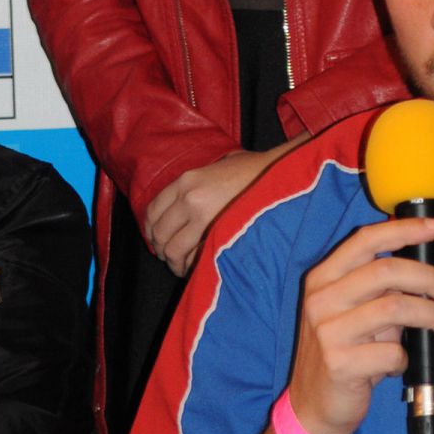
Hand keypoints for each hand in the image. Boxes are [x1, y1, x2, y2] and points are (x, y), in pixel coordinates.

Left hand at [145, 140, 304, 275]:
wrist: (282, 174)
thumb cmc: (256, 170)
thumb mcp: (220, 166)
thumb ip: (199, 183)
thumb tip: (186, 204)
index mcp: (186, 180)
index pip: (152, 210)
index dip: (151, 229)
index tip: (157, 238)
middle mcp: (188, 197)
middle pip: (159, 232)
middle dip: (162, 249)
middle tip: (171, 256)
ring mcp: (202, 215)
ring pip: (172, 248)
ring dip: (174, 261)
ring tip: (182, 266)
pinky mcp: (217, 232)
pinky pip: (192, 256)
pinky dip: (190, 266)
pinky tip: (195, 267)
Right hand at [286, 217, 433, 433]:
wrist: (312, 405)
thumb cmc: (344, 351)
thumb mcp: (356, 311)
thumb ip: (388, 286)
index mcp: (323, 278)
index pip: (365, 240)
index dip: (403, 230)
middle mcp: (321, 300)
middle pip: (387, 271)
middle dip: (430, 276)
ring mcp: (327, 332)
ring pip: (396, 308)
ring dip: (432, 315)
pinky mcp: (339, 364)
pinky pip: (392, 352)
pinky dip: (406, 357)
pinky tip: (400, 363)